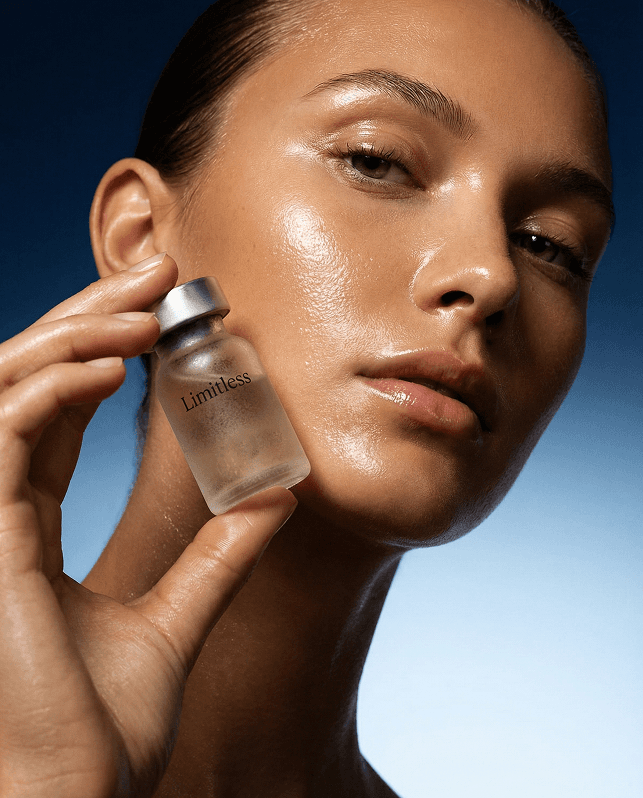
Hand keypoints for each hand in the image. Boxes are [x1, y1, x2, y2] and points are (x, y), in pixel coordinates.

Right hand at [0, 254, 296, 797]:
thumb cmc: (107, 728)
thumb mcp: (178, 617)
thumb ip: (220, 555)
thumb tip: (277, 499)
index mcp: (28, 521)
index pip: (53, 411)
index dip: (98, 353)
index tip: (162, 317)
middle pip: (28, 380)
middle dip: (86, 316)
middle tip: (155, 272)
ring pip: (8, 388)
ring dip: (74, 333)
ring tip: (143, 305)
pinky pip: (4, 431)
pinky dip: (54, 386)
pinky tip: (115, 365)